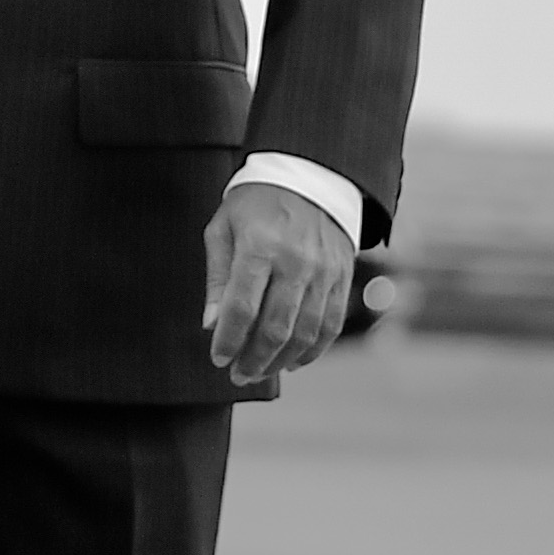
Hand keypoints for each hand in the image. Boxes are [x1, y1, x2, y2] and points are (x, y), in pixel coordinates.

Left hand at [204, 182, 353, 386]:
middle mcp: (297, 263)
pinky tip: (293, 362)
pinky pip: (330, 325)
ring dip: (281, 360)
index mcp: (260, 246)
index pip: (243, 306)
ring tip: (260, 372)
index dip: (229, 338)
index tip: (216, 358)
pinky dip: (312, 350)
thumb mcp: (223, 228)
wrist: (308, 178)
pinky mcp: (342, 280)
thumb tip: (211, 323)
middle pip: (276, 327)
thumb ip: (218, 277)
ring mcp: (325, 273)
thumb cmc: (254, 204)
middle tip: (237, 376)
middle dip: (254, 358)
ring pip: (306, 332)